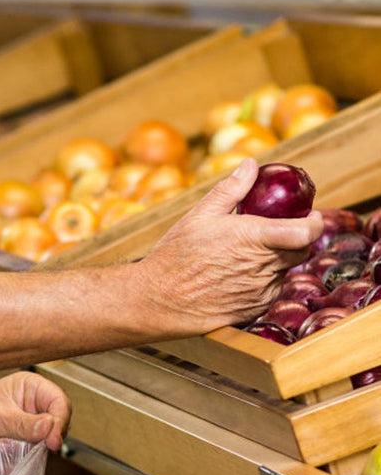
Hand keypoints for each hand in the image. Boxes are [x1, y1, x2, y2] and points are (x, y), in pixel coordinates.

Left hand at [0, 372, 70, 474]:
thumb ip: (24, 425)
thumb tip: (50, 428)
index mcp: (29, 389)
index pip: (60, 402)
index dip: (59, 421)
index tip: (51, 441)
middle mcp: (31, 408)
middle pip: (57, 427)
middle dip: (40, 440)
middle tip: (27, 448)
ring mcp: (26, 431)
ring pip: (43, 448)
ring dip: (22, 452)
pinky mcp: (19, 450)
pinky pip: (28, 462)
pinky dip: (12, 462)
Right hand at [134, 158, 322, 334]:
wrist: (159, 300)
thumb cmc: (176, 256)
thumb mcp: (200, 215)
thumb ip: (231, 189)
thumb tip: (251, 165)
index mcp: (256, 238)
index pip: (308, 231)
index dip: (314, 222)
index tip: (309, 216)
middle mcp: (264, 267)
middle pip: (301, 251)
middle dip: (294, 239)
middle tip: (273, 232)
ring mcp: (261, 291)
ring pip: (283, 271)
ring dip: (273, 261)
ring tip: (242, 257)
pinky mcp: (254, 309)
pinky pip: (269, 291)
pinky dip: (261, 282)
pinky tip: (234, 277)